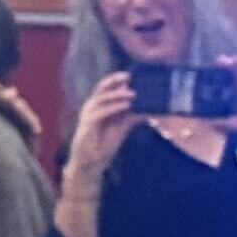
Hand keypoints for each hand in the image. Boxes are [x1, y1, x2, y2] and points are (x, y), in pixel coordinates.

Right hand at [67, 72, 139, 190]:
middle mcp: (92, 106)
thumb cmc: (104, 144)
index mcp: (99, 105)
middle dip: (115, 81)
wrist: (92, 163)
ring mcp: (88, 114)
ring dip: (118, 94)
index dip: (117, 80)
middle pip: (102, 88)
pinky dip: (114, 107)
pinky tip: (126, 105)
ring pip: (102, 98)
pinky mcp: (88, 124)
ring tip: (133, 93)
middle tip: (129, 76)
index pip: (107, 88)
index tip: (132, 74)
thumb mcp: (122, 128)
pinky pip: (101, 112)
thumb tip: (148, 110)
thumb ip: (132, 117)